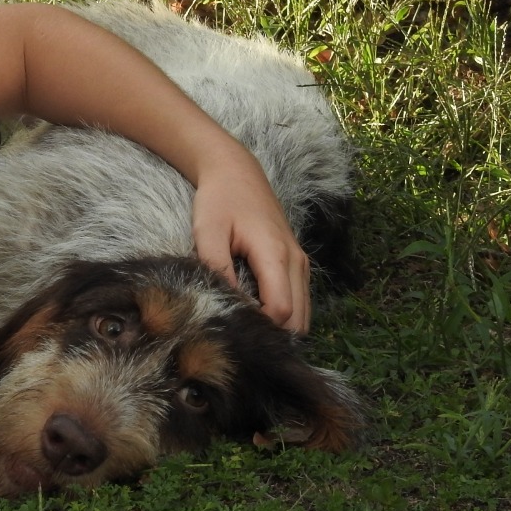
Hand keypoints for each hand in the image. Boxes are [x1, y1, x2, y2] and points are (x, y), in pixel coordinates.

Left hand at [191, 153, 311, 333]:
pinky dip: (286, 314)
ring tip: (247, 331)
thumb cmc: (219, 200)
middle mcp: (297, 262)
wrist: (236, 172)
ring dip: (281, 328)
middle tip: (239, 339)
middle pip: (298, 320)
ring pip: (303, 314)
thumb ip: (216, 266)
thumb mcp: (207, 231)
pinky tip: (259, 317)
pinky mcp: (298, 263)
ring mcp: (301, 263)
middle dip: (272, 335)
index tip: (231, 329)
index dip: (258, 328)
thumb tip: (225, 304)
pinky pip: (300, 300)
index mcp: (275, 254)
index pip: (280, 311)